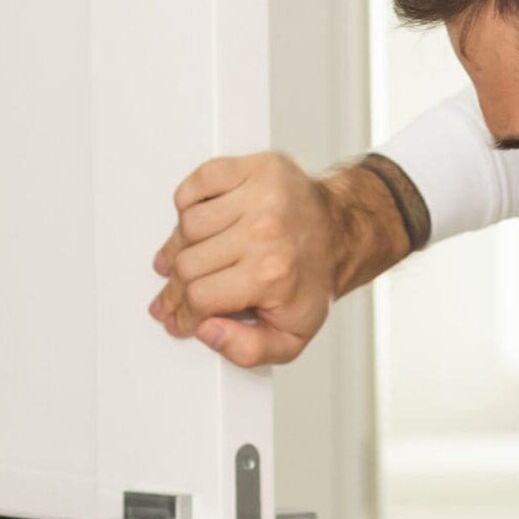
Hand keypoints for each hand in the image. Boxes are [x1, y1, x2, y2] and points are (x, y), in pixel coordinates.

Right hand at [149, 153, 408, 368]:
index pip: (200, 298)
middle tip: (178, 292)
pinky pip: (196, 184)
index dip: (184, 314)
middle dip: (179, 285)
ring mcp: (260, 195)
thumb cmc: (311, 281)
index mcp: (272, 275)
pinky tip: (202, 221)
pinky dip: (190, 202)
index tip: (178, 317)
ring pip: (188, 225)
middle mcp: (265, 231)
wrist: (340, 234)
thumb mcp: (291, 336)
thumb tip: (207, 331)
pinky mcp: (255, 168)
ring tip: (196, 256)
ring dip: (185, 244)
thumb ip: (247, 350)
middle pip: (188, 263)